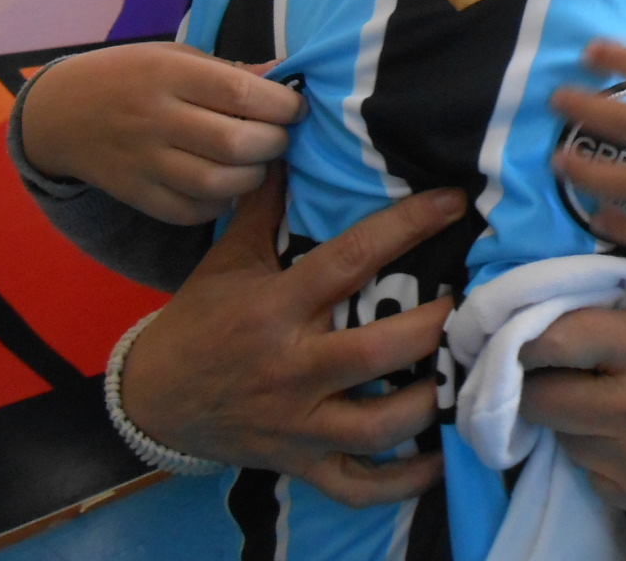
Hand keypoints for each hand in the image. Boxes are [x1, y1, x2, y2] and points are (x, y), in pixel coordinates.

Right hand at [21, 41, 306, 224]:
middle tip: (278, 137)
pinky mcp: (135, 195)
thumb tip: (283, 79)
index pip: (241, 93)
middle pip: (236, 144)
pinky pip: (191, 211)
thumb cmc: (130, 75)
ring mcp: (143, 161)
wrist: (59, 113)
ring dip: (253, 177)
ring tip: (256, 162)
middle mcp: (156, 118)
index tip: (295, 108)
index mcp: (170, 74)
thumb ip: (228, 70)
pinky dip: (221, 204)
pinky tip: (226, 185)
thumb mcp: (174, 55)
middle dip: (274, 143)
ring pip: (218, 184)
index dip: (282, 105)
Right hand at [122, 169, 466, 506]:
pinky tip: (442, 458)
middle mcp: (290, 367)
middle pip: (372, 354)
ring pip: (374, 426)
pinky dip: (402, 480)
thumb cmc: (200, 319)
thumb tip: (290, 142)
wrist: (151, 399)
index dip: (405, 227)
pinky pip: (357, 483)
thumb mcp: (229, 258)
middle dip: (430, 331)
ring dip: (427, 404)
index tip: (454, 202)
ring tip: (467, 374)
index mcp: (276, 308)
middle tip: (474, 304)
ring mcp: (297, 423)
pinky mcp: (300, 462)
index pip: (348, 260)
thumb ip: (265, 204)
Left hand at [518, 265, 625, 513]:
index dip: (528, 340)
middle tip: (556, 374)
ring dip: (573, 422)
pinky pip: (594, 478)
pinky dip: (600, 457)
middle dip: (541, 384)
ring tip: (602, 402)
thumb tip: (563, 289)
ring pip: (565, 442)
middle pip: (541, 402)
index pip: (551, 344)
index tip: (526, 340)